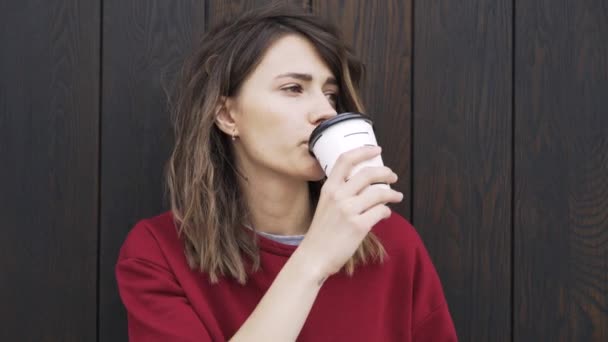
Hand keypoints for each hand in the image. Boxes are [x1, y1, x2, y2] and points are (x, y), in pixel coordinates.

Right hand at [299, 145, 402, 278]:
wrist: (314, 257)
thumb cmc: (320, 234)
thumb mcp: (325, 206)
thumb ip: (340, 194)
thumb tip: (364, 187)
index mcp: (329, 189)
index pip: (345, 160)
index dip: (363, 151)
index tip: (375, 150)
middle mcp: (338, 196)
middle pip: (368, 174)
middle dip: (385, 172)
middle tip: (392, 176)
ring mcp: (349, 210)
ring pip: (379, 193)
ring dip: (392, 194)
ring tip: (397, 196)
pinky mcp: (359, 226)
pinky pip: (381, 211)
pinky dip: (387, 211)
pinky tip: (386, 214)